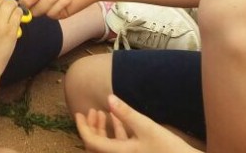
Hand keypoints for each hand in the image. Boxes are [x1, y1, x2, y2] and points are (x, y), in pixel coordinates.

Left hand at [75, 95, 198, 152]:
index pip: (91, 143)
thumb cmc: (167, 148)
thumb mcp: (146, 127)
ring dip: (103, 130)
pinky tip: (119, 119)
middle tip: (89, 111)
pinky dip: (116, 133)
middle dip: (92, 127)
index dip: (82, 128)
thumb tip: (108, 98)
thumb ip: (126, 113)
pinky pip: (119, 146)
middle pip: (96, 146)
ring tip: (102, 112)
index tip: (79, 113)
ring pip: (107, 146)